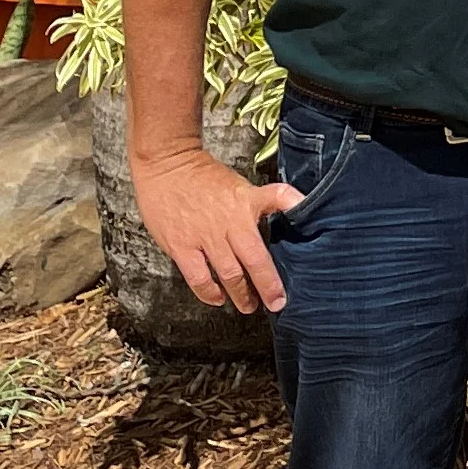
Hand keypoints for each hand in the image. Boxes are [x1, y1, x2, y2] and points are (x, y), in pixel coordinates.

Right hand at [134, 143, 302, 312]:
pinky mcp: (180, 246)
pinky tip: (217, 297)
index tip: (284, 289)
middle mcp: (226, 224)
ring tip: (248, 305)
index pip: (267, 242)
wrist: (168, 163)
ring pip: (226, 273)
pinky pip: (197, 277)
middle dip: (264, 287)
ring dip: (239, 293)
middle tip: (274, 303)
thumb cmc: (206, 177)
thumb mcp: (245, 185)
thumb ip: (270, 201)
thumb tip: (299, 207)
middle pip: (251, 262)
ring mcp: (202, 236)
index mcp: (245, 206)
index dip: (276, 269)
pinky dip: (208, 292)